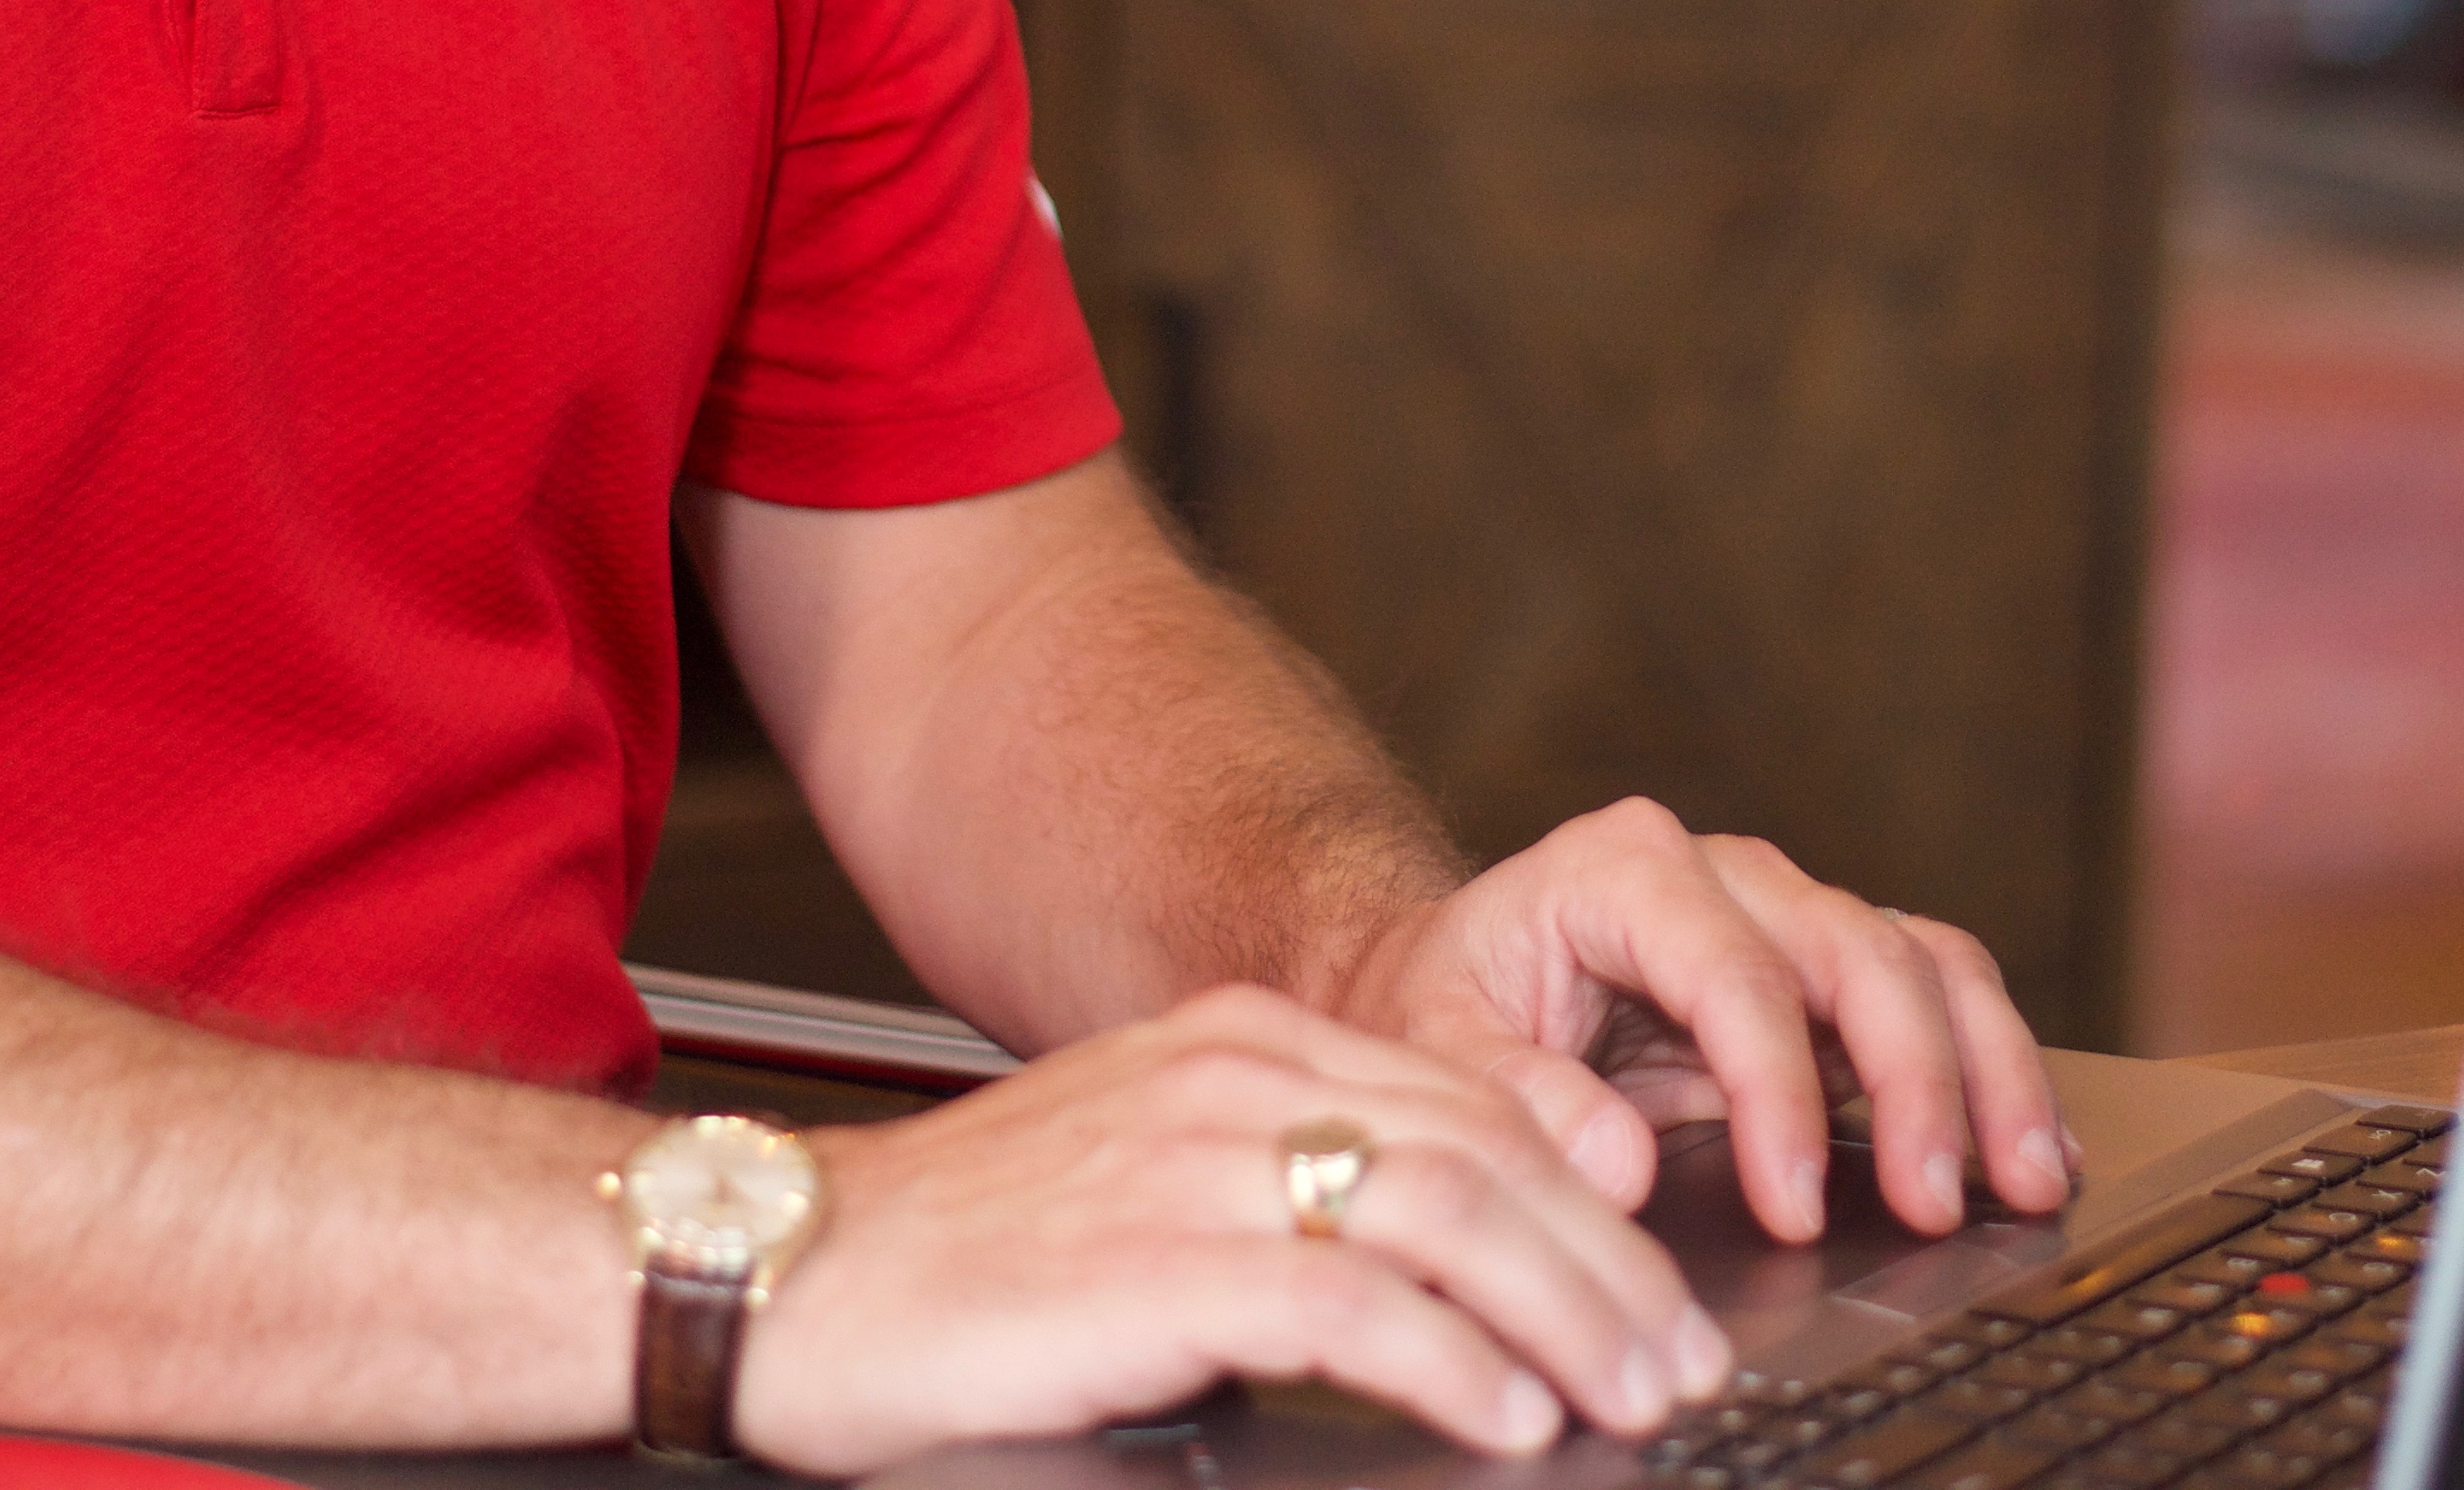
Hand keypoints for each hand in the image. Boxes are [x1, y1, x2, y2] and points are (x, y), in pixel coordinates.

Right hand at [729, 981, 1732, 1474]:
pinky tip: (1504, 1414)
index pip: (1464, 1102)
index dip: (1581, 1196)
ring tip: (1628, 1391)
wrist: (785, 1267)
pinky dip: (1451, 1361)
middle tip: (1678, 1353)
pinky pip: (1348, 1300)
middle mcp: (1229, 1080)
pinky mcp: (1158, 1261)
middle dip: (1605, 1263)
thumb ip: (1273, 1194)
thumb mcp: (1143, 1185)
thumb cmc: (958, 1259)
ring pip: (1445, 1211)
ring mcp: (1194, 1162)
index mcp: (1235, 1049)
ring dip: (1564, 1312)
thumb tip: (1418, 1280)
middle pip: (1483, 1151)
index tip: (1649, 1282)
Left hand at [1325, 798, 2075, 1247]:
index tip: (1796, 1204)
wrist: (1453, 975)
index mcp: (1624, 873)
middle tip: (1934, 1200)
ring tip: (2026, 1177)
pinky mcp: (1827, 965)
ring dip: (1985, 1069)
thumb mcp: (1437, 1048)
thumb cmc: (1447, 1007)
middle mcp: (1725, 874)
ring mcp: (1788, 911)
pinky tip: (2026, 1145)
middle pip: (1855, 953)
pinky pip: (1934, 991)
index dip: (1778, 1093)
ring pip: (1921, 959)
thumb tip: (1617, 1160)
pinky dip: (1989, 1063)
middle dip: (1913, 1082)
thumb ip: (1516, 1096)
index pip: (1735, 976)